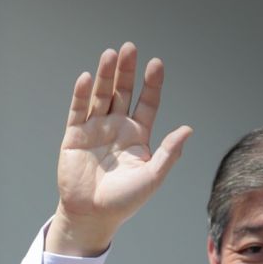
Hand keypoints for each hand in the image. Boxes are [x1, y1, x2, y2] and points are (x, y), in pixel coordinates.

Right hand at [47, 42, 191, 256]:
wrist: (92, 215)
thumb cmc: (124, 200)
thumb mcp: (153, 177)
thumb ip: (169, 152)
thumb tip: (188, 129)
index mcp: (138, 135)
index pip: (147, 101)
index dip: (151, 83)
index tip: (156, 64)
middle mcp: (116, 127)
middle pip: (123, 92)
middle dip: (126, 70)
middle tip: (130, 48)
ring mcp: (94, 130)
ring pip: (101, 96)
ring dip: (105, 76)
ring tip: (110, 54)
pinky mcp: (74, 137)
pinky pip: (78, 112)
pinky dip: (81, 95)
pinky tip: (87, 78)